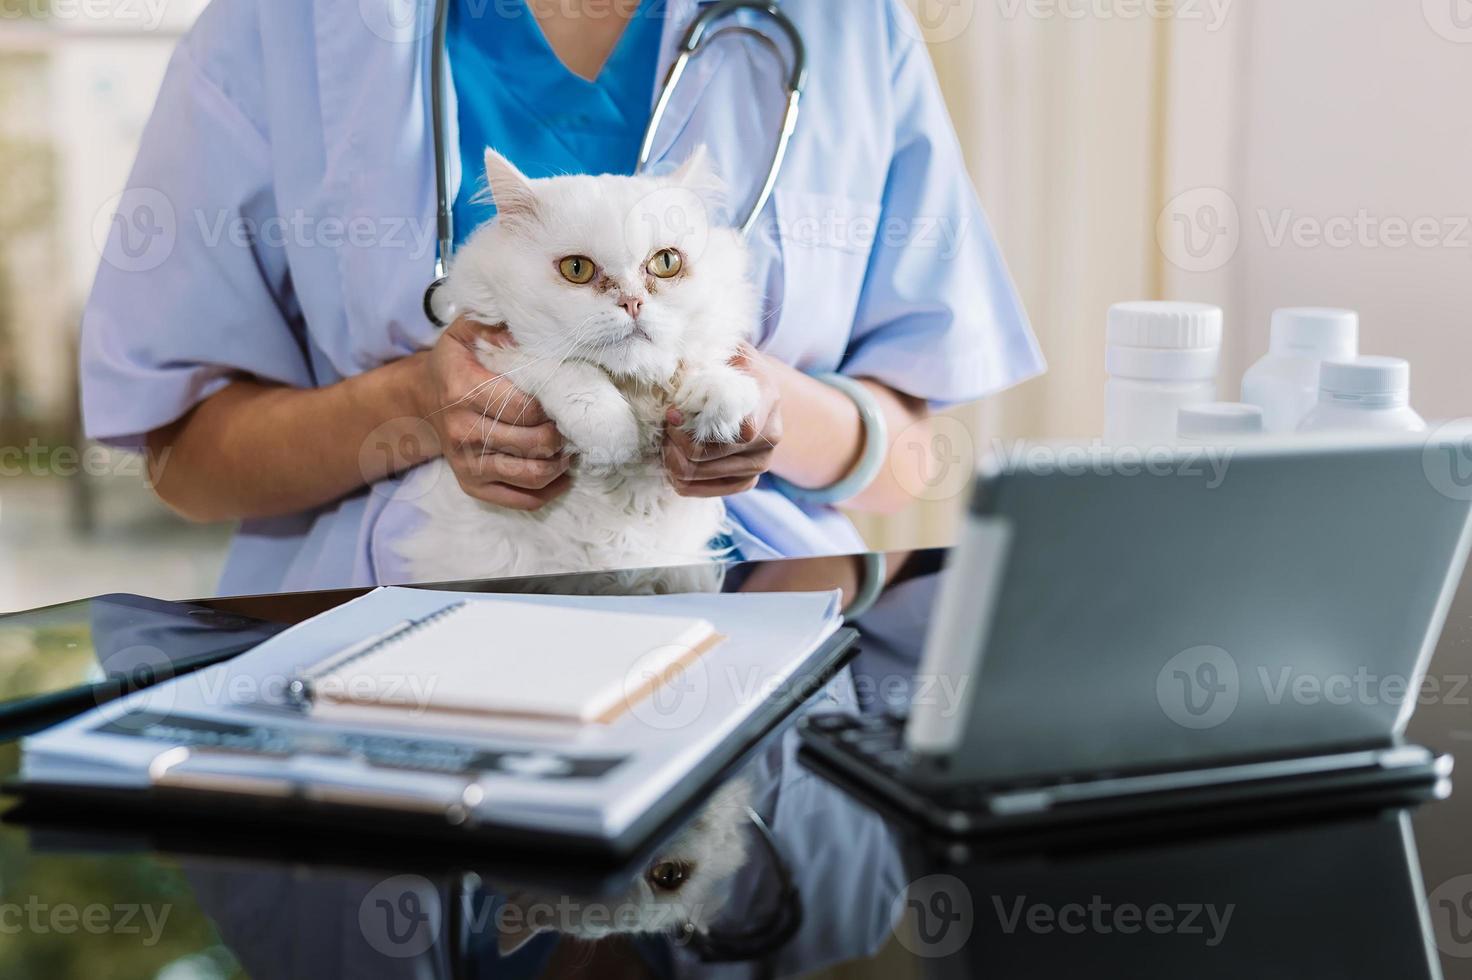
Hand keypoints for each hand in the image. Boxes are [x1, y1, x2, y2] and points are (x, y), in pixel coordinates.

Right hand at [418, 316, 569, 510]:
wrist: (423, 399)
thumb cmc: (457, 361)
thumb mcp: (469, 331)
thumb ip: (497, 325)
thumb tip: (534, 331)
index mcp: (463, 390)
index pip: (525, 407)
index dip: (554, 405)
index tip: (567, 396)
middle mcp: (462, 430)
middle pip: (532, 442)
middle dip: (562, 433)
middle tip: (574, 422)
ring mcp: (466, 463)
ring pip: (530, 474)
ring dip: (560, 463)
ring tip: (570, 446)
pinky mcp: (472, 485)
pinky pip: (520, 500)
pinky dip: (548, 490)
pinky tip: (561, 472)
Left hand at [663, 345, 782, 497]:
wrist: (750, 390)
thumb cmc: (730, 367)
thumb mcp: (722, 352)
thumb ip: (704, 357)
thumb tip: (676, 365)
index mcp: (767, 398)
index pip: (742, 429)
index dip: (697, 426)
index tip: (673, 412)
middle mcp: (771, 436)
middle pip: (712, 455)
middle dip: (677, 441)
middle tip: (665, 426)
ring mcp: (760, 463)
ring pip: (702, 474)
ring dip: (674, 459)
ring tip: (667, 440)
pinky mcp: (745, 482)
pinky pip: (705, 492)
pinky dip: (680, 480)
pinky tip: (672, 460)